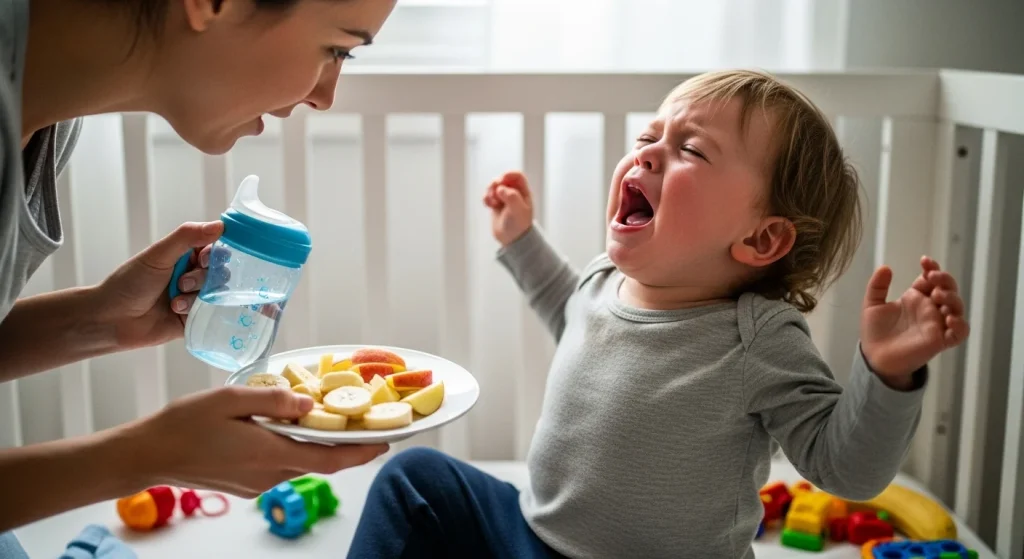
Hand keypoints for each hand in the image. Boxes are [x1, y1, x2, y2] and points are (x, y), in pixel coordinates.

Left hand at [94, 221, 223, 349]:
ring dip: (196, 294)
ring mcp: (194, 297)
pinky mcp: (195, 318)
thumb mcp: (158, 255)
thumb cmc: (129, 283)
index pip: (214, 248)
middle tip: (182, 282)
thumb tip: (220, 225)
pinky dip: (193, 309)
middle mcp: (192, 275)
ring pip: (216, 292)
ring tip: (175, 298)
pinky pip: (210, 312)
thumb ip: (188, 236)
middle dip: (202, 276)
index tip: (204, 258)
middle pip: (219, 271)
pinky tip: (175, 309)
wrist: (111, 319)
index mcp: (184, 255)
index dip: (214, 253)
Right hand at [116, 386, 388, 497]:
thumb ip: (274, 400)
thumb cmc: (183, 424)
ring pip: (299, 464)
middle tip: (363, 423)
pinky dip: (292, 450)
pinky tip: (286, 429)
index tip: (386, 442)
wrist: (147, 455)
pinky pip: (279, 467)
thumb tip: (309, 404)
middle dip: (345, 445)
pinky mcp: (246, 486)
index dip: (362, 452)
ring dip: (316, 446)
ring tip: (325, 419)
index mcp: (269, 453)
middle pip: (319, 462)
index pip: (330, 459)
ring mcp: (257, 484)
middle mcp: (269, 475)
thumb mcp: (230, 398)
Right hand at [483, 171, 533, 245]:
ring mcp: (504, 199)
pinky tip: (488, 205)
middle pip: (503, 179)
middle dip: (496, 184)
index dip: (508, 175)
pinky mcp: (496, 205)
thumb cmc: (519, 226)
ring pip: (494, 187)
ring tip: (492, 202)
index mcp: (523, 193)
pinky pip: (488, 196)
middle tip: (494, 192)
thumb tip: (500, 188)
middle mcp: (514, 194)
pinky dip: (486, 198)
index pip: (517, 176)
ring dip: (489, 191)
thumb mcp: (518, 210)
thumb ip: (511, 197)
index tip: (501, 180)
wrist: (512, 240)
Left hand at [860, 256, 969, 387]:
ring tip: (937, 296)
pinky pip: (959, 334)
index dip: (932, 268)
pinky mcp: (939, 341)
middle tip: (932, 278)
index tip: (924, 261)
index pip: (931, 279)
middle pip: (948, 289)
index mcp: (916, 297)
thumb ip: (877, 286)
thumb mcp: (872, 305)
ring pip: (957, 308)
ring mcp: (936, 324)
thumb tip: (885, 267)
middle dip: (945, 280)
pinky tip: (949, 319)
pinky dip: (960, 325)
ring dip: (952, 298)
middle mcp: (929, 309)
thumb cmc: (875, 331)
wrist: (873, 356)